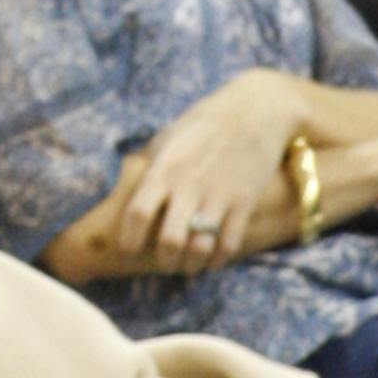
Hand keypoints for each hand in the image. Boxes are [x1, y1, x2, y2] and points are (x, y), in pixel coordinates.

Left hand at [112, 70, 303, 266]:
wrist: (254, 112)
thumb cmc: (202, 125)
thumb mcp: (167, 138)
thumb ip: (149, 166)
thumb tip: (124, 187)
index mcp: (164, 169)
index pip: (137, 214)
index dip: (128, 240)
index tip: (126, 251)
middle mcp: (189, 185)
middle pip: (170, 240)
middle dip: (164, 261)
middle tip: (164, 263)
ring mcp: (219, 195)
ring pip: (200, 248)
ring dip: (190, 265)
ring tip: (186, 266)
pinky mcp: (245, 202)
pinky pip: (229, 244)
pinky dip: (218, 260)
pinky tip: (211, 260)